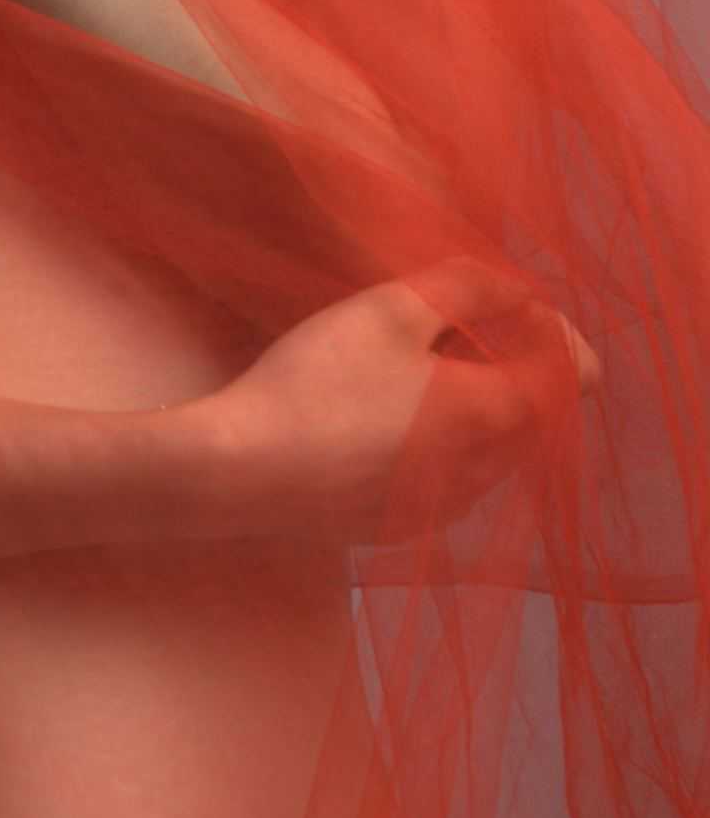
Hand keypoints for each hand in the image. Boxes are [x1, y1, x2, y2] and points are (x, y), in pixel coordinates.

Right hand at [201, 255, 601, 547]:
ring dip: (472, 411)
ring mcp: (443, 509)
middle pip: (533, 412)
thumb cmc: (320, 380)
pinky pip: (447, 482)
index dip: (553, 333)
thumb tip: (517, 290)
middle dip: (509, 368)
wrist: (241, 472)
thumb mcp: (390, 308)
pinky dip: (436, 448)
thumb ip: (468, 288)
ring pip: (490, 451)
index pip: (576, 374)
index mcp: (494, 413)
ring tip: (407, 377)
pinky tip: (376, 426)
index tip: (505, 307)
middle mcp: (484, 472)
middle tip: (446, 332)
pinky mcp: (401, 529)